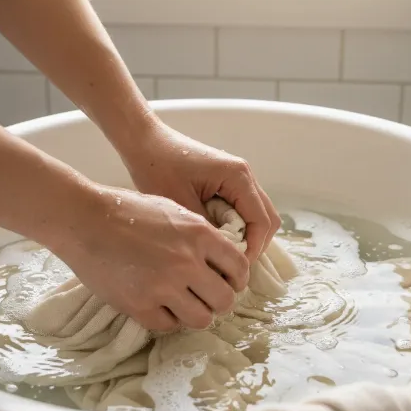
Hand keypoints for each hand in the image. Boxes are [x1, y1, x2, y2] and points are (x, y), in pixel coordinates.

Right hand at [53, 185, 249, 331]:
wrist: (84, 219)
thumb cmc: (127, 210)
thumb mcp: (174, 211)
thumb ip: (199, 235)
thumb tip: (220, 259)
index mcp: (199, 234)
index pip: (240, 267)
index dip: (237, 279)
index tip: (229, 282)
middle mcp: (187, 261)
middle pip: (225, 300)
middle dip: (219, 301)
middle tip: (207, 297)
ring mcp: (163, 286)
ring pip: (201, 319)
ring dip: (195, 314)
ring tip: (184, 305)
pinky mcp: (139, 305)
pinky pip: (168, 326)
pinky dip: (167, 319)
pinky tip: (159, 306)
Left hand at [121, 118, 280, 262]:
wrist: (144, 142)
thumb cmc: (157, 167)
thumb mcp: (181, 205)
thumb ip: (208, 230)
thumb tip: (223, 256)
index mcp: (238, 177)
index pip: (262, 221)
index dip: (253, 249)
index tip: (234, 269)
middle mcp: (244, 175)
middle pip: (266, 218)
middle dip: (254, 244)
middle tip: (230, 265)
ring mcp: (237, 177)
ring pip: (256, 214)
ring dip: (245, 236)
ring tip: (222, 254)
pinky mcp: (226, 181)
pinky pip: (242, 208)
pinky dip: (236, 226)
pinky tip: (215, 237)